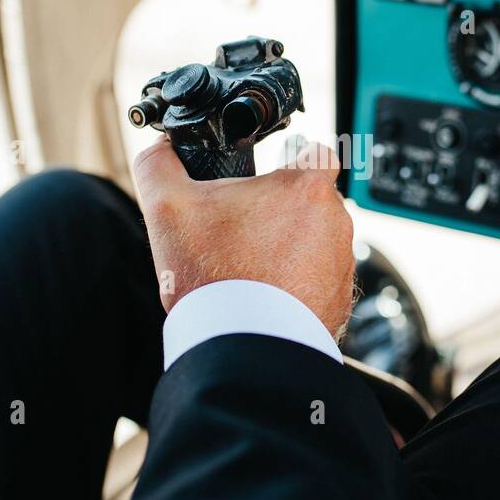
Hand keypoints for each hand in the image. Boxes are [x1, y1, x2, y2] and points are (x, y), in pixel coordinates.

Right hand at [132, 138, 355, 339]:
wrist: (245, 347)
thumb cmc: (214, 277)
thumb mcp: (167, 210)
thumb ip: (158, 167)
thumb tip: (158, 152)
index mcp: (305, 189)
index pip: (317, 152)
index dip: (294, 157)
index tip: (273, 173)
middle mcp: (335, 223)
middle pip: (312, 202)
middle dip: (281, 211)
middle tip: (243, 231)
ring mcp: (341, 265)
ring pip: (317, 243)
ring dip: (290, 249)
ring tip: (249, 268)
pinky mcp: (339, 301)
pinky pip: (319, 282)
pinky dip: (297, 285)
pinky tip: (265, 295)